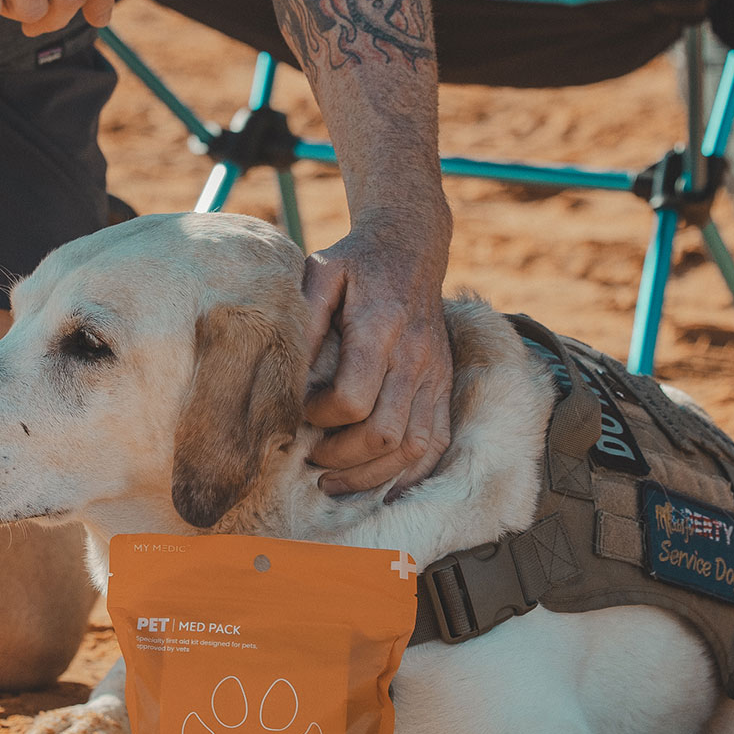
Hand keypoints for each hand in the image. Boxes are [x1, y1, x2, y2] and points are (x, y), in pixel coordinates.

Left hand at [299, 213, 452, 495]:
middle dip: (341, 458)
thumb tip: (289, 370)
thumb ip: (304, 319)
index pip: (353, 398)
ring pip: (413, 447)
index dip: (321, 417)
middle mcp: (414, 356)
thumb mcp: (319, 273)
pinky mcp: (443, 385)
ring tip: (333, 482)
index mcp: (380, 326)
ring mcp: (434, 374)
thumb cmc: (355, 263)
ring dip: (371, 475)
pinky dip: (408, 474)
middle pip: (384, 433)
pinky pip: (435, 443)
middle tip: (309, 461)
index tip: (299, 414)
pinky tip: (378, 487)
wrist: (411, 246)